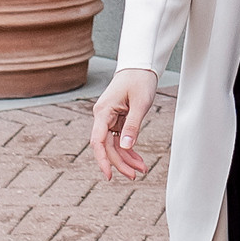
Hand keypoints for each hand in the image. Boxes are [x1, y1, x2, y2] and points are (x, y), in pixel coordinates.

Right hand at [90, 65, 158, 182]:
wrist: (140, 66)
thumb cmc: (139, 80)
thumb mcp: (140, 104)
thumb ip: (132, 126)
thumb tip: (126, 147)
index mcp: (103, 111)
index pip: (98, 141)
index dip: (102, 160)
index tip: (109, 174)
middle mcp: (102, 116)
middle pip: (107, 146)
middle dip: (120, 162)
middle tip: (135, 175)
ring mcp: (109, 119)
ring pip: (113, 145)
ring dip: (126, 158)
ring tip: (141, 169)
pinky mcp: (116, 119)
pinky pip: (119, 139)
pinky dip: (128, 149)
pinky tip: (137, 159)